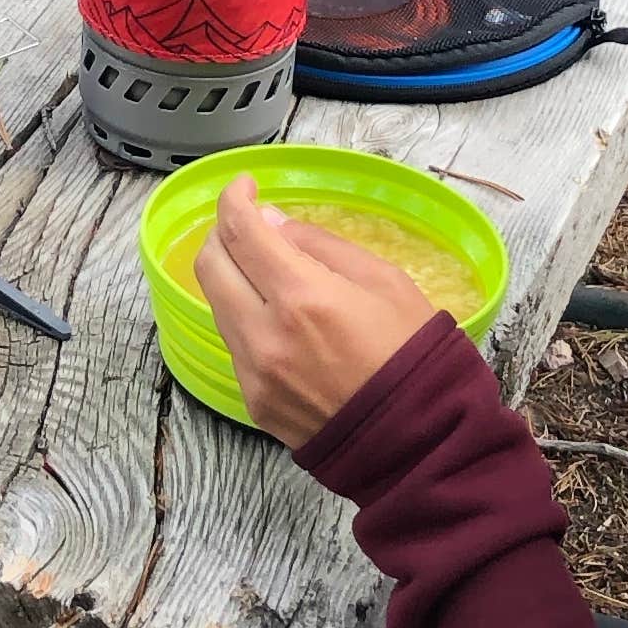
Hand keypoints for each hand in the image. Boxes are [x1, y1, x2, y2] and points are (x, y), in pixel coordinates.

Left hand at [191, 175, 444, 445]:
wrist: (416, 441)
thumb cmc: (413, 353)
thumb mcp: (385, 281)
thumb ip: (322, 246)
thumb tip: (273, 223)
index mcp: (302, 297)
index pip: (241, 231)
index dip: (234, 198)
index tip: (245, 186)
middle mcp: (265, 335)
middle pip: (211, 264)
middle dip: (223, 232)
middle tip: (250, 224)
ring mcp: (254, 373)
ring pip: (216, 304)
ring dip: (232, 276)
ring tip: (266, 270)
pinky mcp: (253, 401)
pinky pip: (234, 343)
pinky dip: (245, 316)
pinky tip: (277, 317)